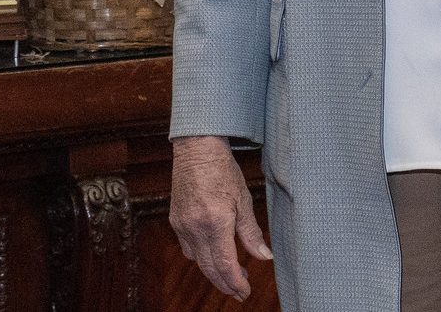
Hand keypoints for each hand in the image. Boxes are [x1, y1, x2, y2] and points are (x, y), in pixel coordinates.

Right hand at [169, 135, 271, 299]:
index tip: (246, 292)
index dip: (236, 283)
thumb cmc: (222, 170)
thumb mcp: (243, 200)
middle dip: (226, 284)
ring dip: (214, 272)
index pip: (226, 265)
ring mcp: (182, 225)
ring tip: (232, 274)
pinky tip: (212, 253)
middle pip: (210, 269)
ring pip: (197, 261)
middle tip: (240, 290)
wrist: (197, 149)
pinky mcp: (175, 220)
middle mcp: (195, 228)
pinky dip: (201, 257)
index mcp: (215, 223)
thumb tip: (265, 256)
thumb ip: (251, 233)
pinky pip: (187, 248)